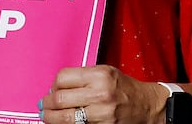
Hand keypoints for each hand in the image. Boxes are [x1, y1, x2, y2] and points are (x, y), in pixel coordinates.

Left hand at [41, 65, 162, 123]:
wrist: (147, 106)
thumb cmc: (126, 89)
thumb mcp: (107, 73)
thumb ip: (84, 77)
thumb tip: (56, 87)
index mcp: (101, 75)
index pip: (63, 77)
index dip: (54, 84)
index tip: (53, 89)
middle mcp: (100, 93)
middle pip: (60, 98)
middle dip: (47, 103)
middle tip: (44, 105)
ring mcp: (101, 113)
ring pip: (64, 118)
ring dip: (51, 118)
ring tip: (48, 116)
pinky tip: (64, 123)